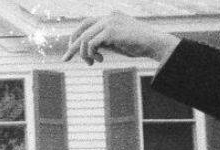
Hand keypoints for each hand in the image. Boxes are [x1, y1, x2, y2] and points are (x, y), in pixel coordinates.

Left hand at [63, 13, 181, 65]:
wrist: (154, 43)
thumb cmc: (137, 46)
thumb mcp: (116, 42)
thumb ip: (102, 42)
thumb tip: (86, 50)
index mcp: (110, 17)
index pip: (86, 24)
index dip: (75, 37)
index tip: (70, 51)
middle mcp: (108, 16)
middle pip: (82, 30)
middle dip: (72, 46)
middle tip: (66, 59)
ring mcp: (109, 22)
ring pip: (84, 38)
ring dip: (84, 54)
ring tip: (91, 63)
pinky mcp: (111, 30)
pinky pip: (91, 44)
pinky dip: (91, 54)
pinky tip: (99, 60)